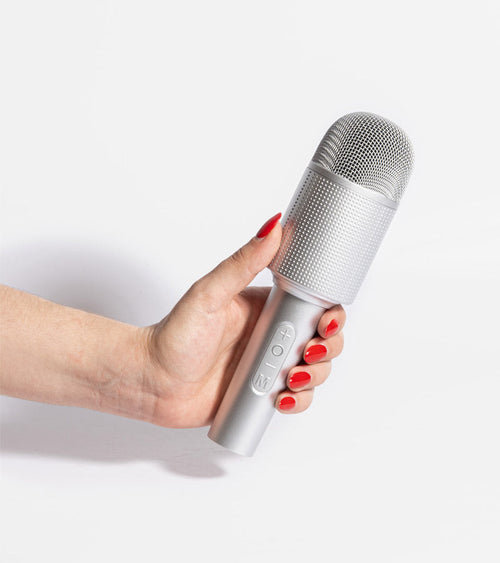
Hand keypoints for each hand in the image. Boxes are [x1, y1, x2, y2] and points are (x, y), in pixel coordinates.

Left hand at [141, 213, 344, 427]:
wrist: (150, 382)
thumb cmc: (173, 336)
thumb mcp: (210, 294)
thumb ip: (242, 263)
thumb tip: (273, 226)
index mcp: (265, 308)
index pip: (314, 306)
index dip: (331, 315)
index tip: (327, 322)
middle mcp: (270, 336)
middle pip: (322, 341)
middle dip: (327, 349)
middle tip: (307, 353)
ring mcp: (267, 366)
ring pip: (314, 372)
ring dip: (315, 377)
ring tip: (291, 378)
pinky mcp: (261, 394)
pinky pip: (295, 399)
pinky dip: (298, 402)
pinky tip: (281, 398)